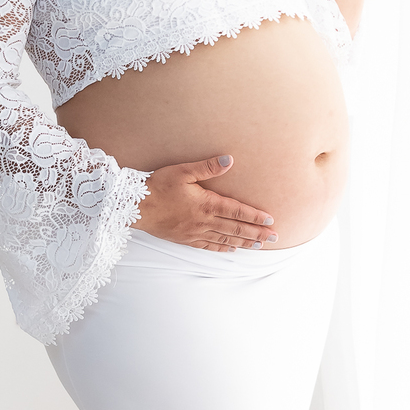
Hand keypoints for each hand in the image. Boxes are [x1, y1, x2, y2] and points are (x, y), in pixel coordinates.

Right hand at [132, 154, 277, 252]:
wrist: (136, 208)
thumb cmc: (158, 186)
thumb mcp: (183, 171)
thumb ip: (207, 167)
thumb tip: (229, 160)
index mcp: (206, 204)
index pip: (237, 211)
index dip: (255, 216)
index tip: (270, 220)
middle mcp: (204, 221)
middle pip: (235, 229)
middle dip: (256, 233)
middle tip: (273, 238)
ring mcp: (195, 233)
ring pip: (225, 239)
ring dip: (243, 242)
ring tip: (259, 245)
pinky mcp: (185, 239)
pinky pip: (208, 246)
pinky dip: (222, 248)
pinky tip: (231, 249)